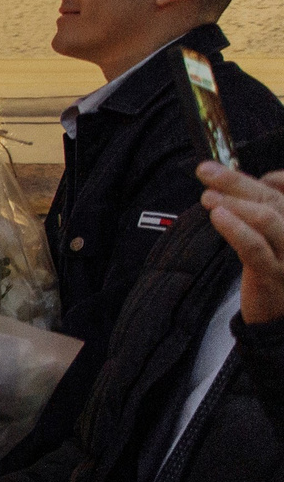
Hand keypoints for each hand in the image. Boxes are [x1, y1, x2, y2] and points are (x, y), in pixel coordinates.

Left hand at [201, 159, 283, 324]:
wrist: (280, 313)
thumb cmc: (277, 267)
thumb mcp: (277, 234)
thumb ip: (272, 206)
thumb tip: (266, 178)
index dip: (262, 175)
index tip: (227, 168)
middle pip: (272, 199)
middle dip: (236, 182)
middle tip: (205, 170)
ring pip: (265, 218)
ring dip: (234, 201)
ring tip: (207, 195)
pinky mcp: (273, 274)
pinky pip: (254, 247)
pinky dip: (235, 228)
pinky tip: (218, 216)